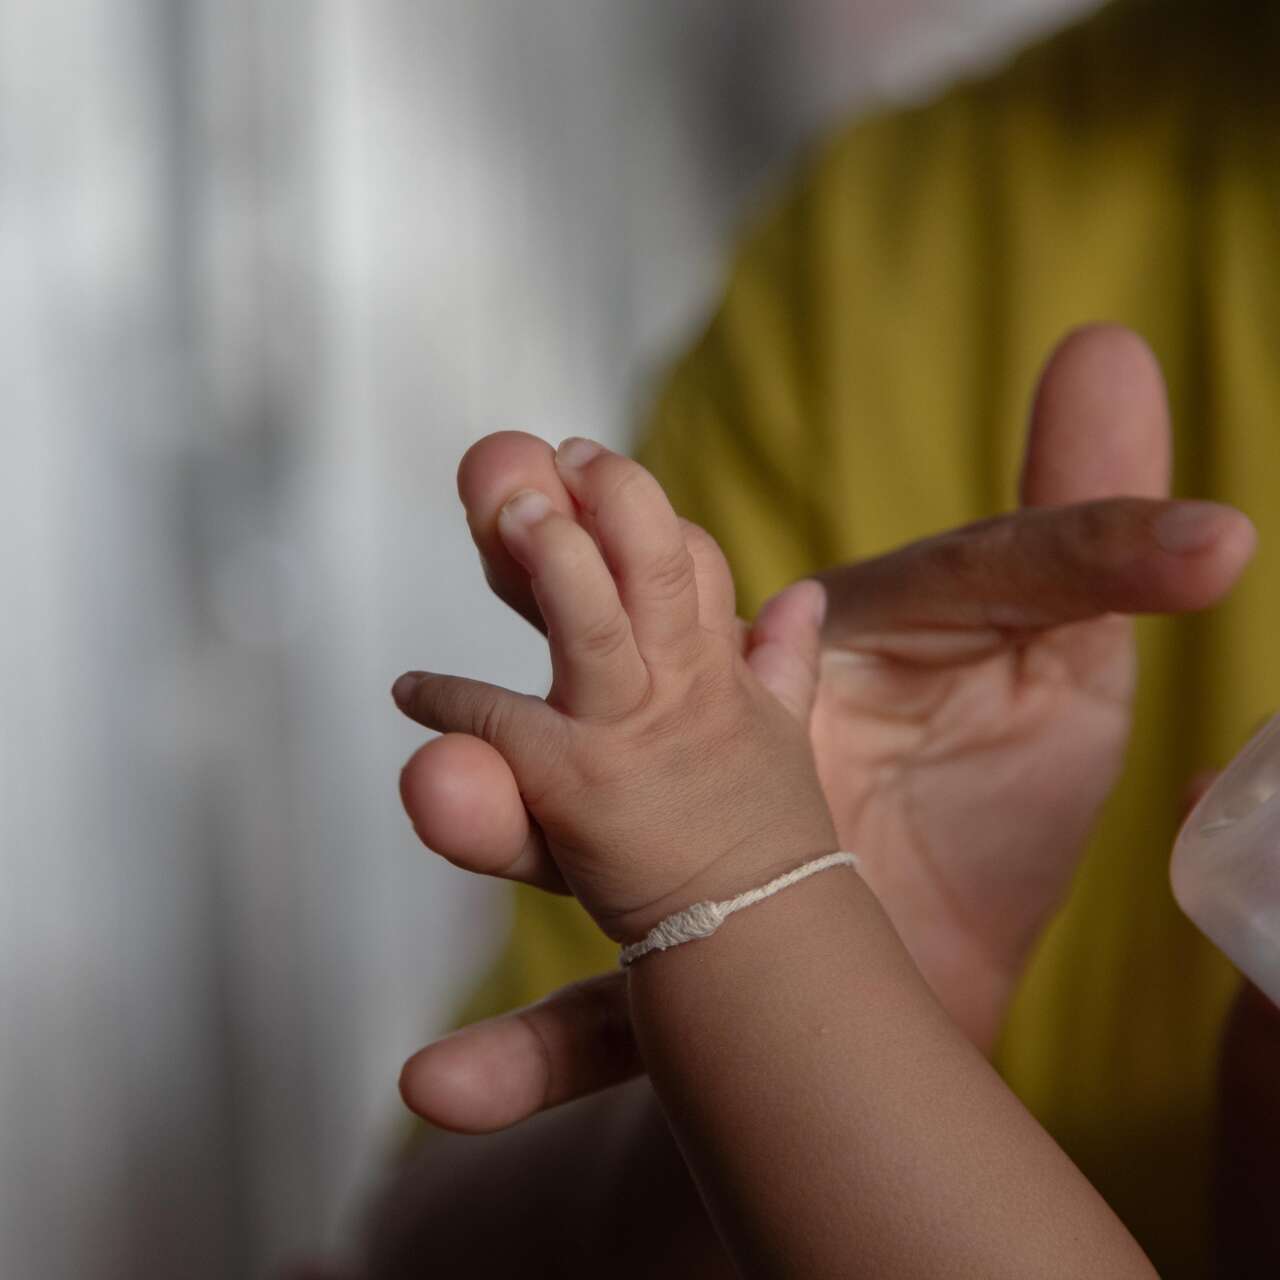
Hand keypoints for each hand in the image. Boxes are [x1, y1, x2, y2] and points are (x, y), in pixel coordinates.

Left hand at [393, 439, 836, 939]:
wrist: (759, 934)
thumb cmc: (762, 834)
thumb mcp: (784, 734)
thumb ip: (785, 661)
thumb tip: (803, 593)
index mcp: (719, 670)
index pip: (692, 564)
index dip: (642, 511)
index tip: (591, 464)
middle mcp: (681, 687)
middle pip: (659, 567)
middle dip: (614, 499)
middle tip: (563, 453)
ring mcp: (628, 732)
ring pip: (593, 622)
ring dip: (553, 560)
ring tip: (514, 511)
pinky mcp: (577, 785)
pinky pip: (503, 723)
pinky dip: (452, 702)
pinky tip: (412, 692)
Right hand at [396, 324, 1254, 1129]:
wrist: (951, 962)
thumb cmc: (1001, 800)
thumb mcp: (1055, 652)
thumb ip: (1084, 529)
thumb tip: (1108, 335)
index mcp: (754, 665)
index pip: (677, 571)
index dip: (614, 512)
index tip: (556, 455)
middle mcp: (688, 749)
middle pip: (591, 667)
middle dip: (529, 589)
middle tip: (488, 508)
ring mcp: (672, 872)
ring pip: (560, 843)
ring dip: (490, 817)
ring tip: (440, 787)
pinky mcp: (688, 997)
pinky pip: (588, 1036)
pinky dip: (509, 1062)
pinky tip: (439, 1088)